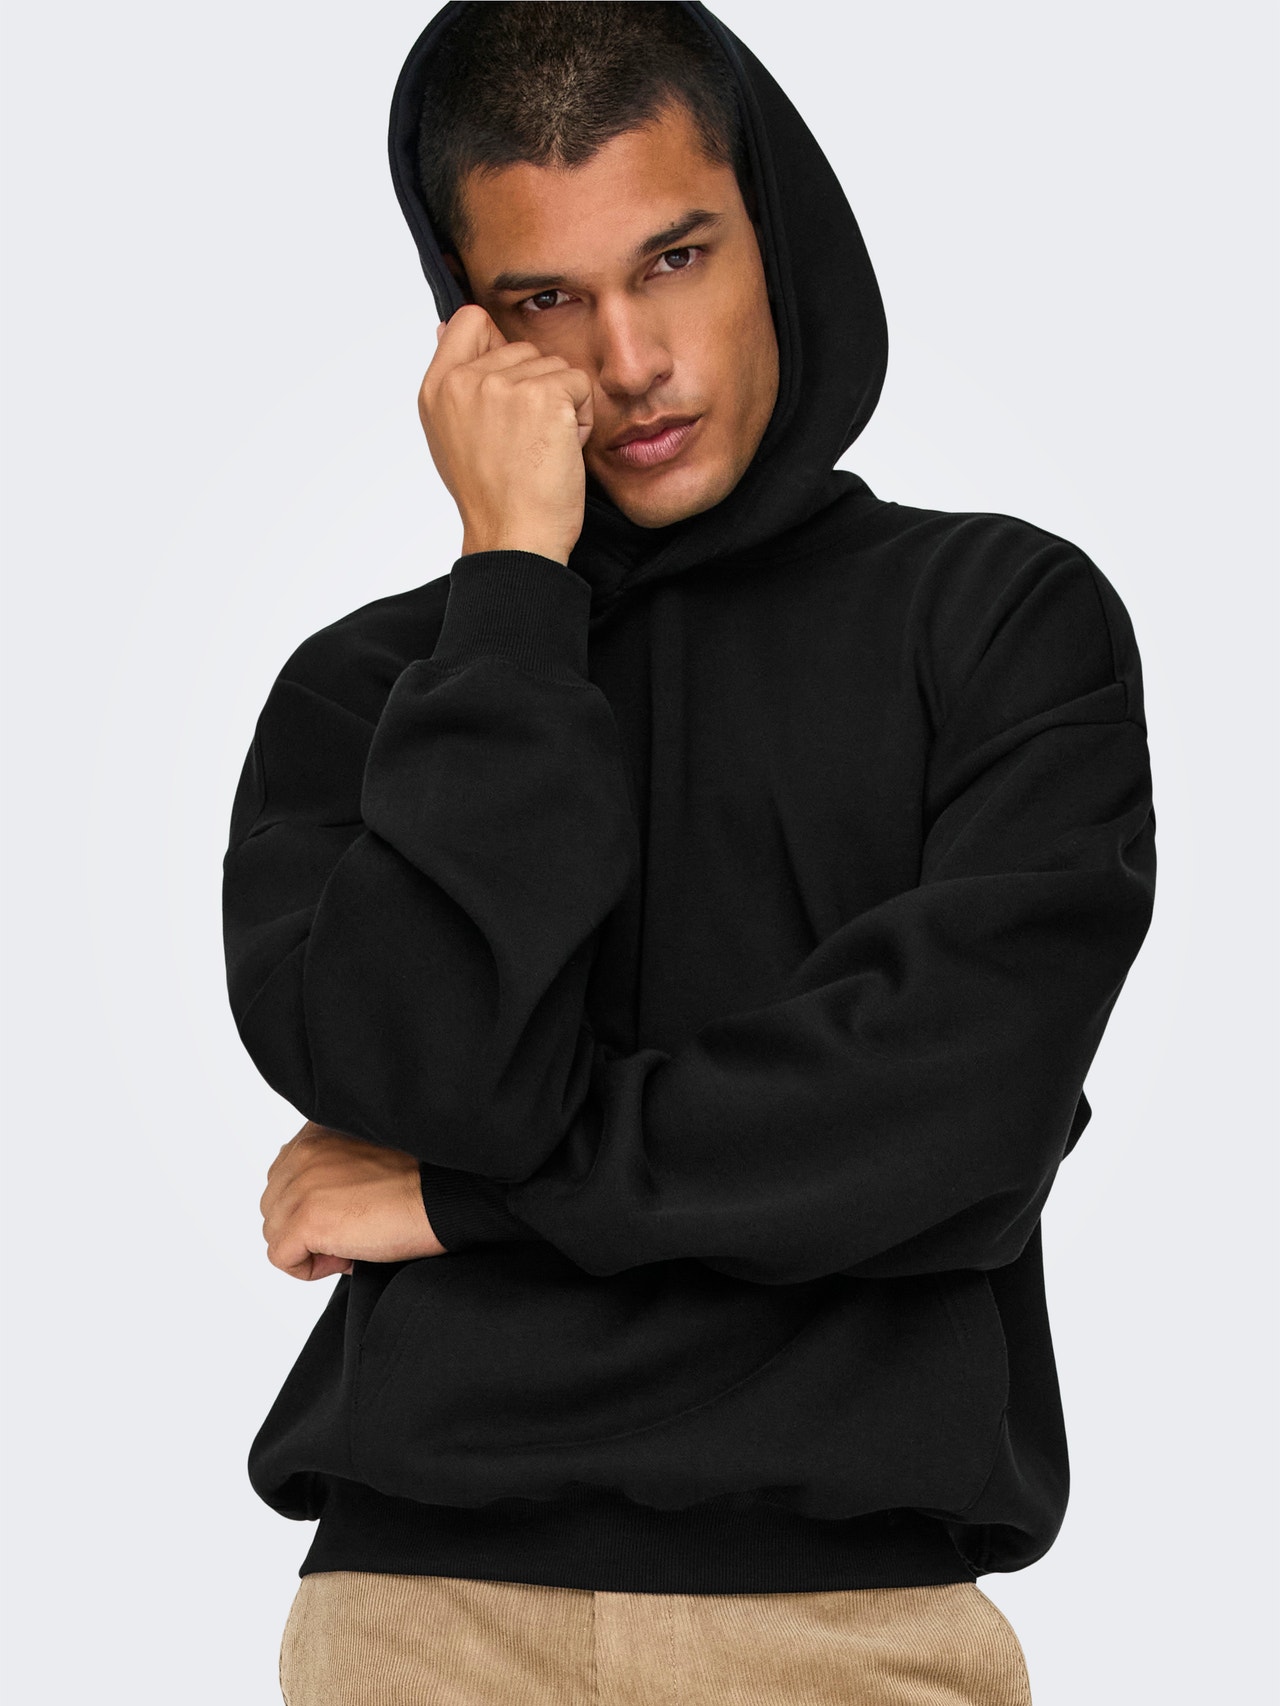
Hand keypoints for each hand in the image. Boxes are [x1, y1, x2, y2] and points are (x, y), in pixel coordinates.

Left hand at [259, 1121, 445, 1280]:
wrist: (443, 1198)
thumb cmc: (418, 1183)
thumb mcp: (362, 1160)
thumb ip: (326, 1170)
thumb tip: (305, 1213)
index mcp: (316, 1132)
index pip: (283, 1180)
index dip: (314, 1207)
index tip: (352, 1212)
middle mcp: (303, 1152)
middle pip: (274, 1209)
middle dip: (306, 1228)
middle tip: (354, 1230)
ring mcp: (302, 1186)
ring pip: (275, 1235)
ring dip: (310, 1248)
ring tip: (354, 1240)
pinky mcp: (306, 1220)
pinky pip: (282, 1259)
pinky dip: (310, 1268)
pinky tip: (348, 1255)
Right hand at [418, 304, 593, 566]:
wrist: (514, 539)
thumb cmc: (491, 498)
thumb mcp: (450, 434)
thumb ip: (453, 381)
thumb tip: (444, 327)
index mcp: (437, 388)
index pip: (469, 320)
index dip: (497, 345)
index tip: (507, 389)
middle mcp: (464, 380)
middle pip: (522, 347)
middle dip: (535, 388)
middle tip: (525, 440)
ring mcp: (503, 385)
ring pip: (554, 365)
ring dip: (561, 405)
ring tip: (541, 448)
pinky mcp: (544, 396)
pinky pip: (580, 384)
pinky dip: (581, 417)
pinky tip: (561, 450)